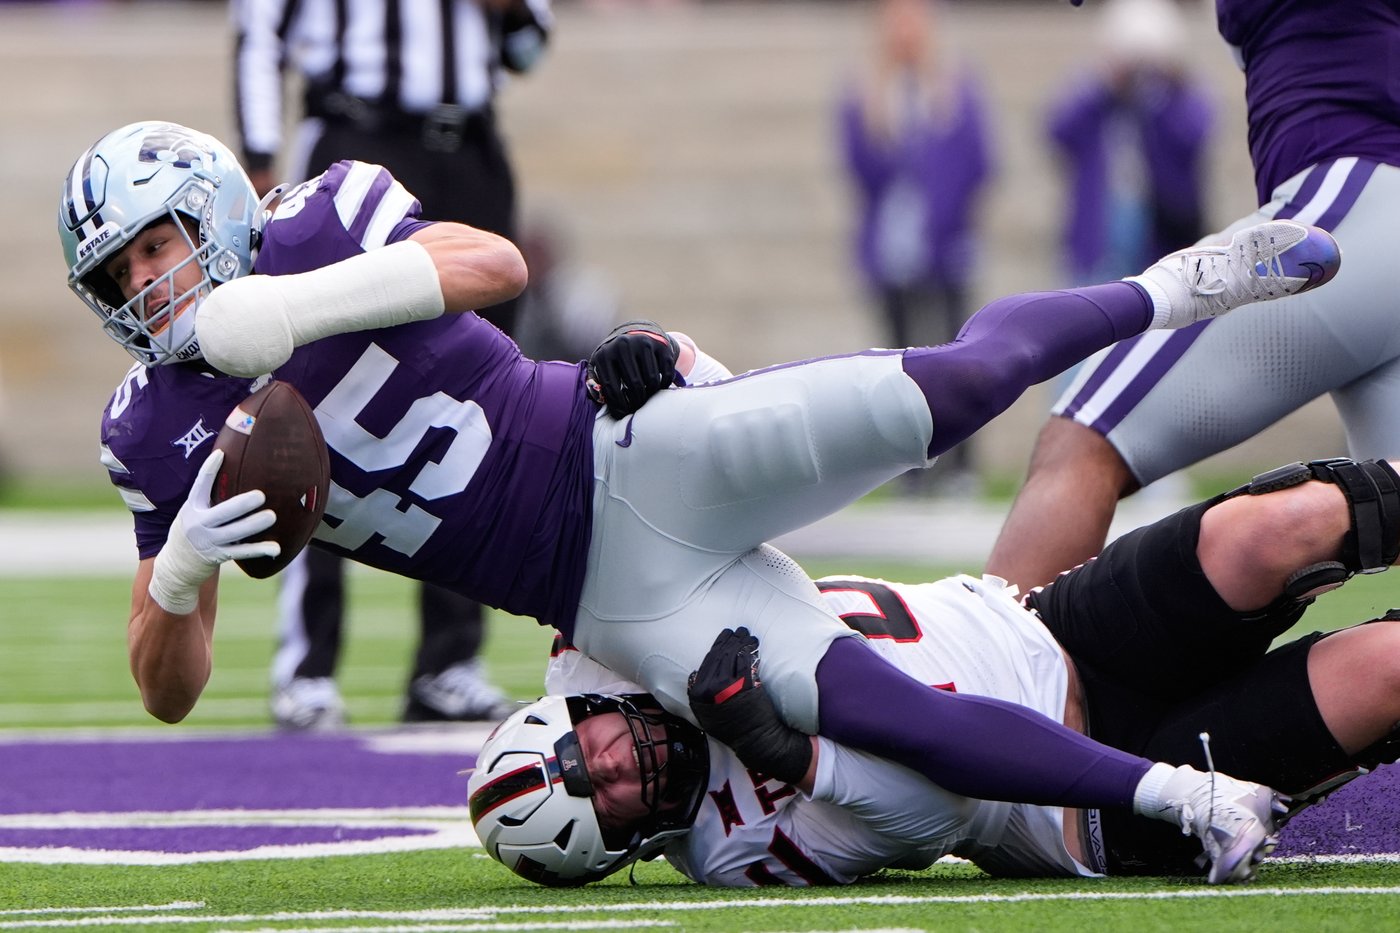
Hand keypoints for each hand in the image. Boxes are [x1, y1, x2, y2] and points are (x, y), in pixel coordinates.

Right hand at [179, 450, 280, 564]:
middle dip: (241, 504)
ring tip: (271, 516)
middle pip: (222, 513)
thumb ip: (208, 496)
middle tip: (260, 496)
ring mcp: (209, 542)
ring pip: (234, 533)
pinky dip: (259, 550)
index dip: (209, 469)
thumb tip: (231, 463)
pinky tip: (275, 548)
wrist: (177, 564)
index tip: (221, 454)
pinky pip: (242, 552)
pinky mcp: (219, 556)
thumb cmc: (193, 529)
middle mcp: (198, 524)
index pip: (200, 486)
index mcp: (192, 508)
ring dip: (254, 525)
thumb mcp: (192, 511)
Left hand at [585, 319, 679, 417]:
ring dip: (651, 394)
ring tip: (647, 396)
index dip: (618, 405)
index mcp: (605, 354)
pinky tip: (658, 387)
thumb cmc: (615, 358)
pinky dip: (664, 385)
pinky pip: (666, 373)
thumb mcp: (601, 365)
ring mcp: (643, 343)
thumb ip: (595, 381)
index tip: (624, 413)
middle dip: (637, 401)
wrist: (635, 334)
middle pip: (635, 385)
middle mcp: (623, 346)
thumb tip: (598, 399)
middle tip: (638, 407)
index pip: (611, 387)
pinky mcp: (660, 345)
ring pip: (652, 380)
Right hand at [687, 627, 812, 785]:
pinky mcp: (745, 685)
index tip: (725, 636)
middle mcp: (710, 687)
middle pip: (721, 655)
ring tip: (747, 635)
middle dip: (730, 639)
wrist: (754, 740)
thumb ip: (699, 694)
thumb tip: (696, 674)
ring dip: (741, 641)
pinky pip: (746, 662)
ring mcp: (728, 686)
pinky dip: (750, 650)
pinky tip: (753, 645)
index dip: (717, 645)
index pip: (708, 660)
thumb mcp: (705, 714)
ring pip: (733, 655)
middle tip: (739, 631)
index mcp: (698, 693)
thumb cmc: (732, 728)